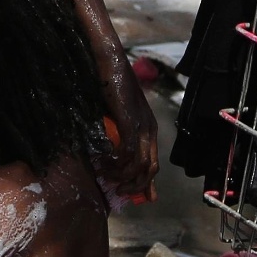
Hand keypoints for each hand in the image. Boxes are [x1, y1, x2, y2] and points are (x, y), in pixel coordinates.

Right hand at [100, 73, 158, 200]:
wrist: (108, 61)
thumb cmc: (107, 85)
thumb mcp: (114, 114)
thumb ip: (115, 132)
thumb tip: (107, 150)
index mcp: (149, 127)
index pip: (153, 162)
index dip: (146, 182)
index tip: (136, 195)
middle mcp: (150, 129)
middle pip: (150, 169)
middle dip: (135, 185)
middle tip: (117, 190)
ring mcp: (142, 126)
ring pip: (140, 165)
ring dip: (123, 176)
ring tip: (106, 176)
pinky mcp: (132, 122)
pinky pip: (130, 152)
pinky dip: (117, 163)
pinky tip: (104, 162)